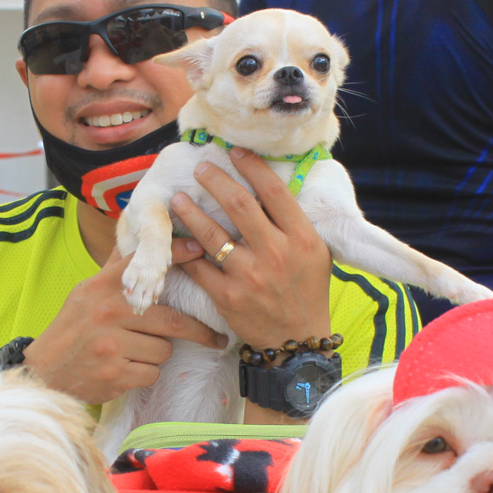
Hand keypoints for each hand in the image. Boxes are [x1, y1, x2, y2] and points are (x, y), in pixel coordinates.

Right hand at [22, 249, 226, 404]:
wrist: (44, 371)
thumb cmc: (72, 328)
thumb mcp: (86, 293)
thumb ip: (115, 272)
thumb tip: (137, 241)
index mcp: (103, 288)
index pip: (144, 265)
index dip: (176, 255)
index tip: (199, 250)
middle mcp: (108, 312)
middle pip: (172, 319)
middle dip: (198, 331)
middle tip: (215, 337)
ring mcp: (112, 344)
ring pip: (164, 349)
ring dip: (157, 354)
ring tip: (137, 352)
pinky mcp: (115, 374)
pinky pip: (152, 373)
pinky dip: (145, 373)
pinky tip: (127, 369)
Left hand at [169, 147, 332, 351]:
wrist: (297, 341)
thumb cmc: (307, 292)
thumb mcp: (316, 253)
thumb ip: (295, 223)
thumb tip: (272, 188)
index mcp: (301, 238)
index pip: (274, 191)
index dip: (252, 166)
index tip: (236, 151)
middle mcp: (276, 253)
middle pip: (238, 204)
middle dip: (214, 180)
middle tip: (200, 169)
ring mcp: (249, 276)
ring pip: (211, 234)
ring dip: (190, 212)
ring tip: (178, 199)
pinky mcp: (227, 296)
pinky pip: (199, 267)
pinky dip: (185, 251)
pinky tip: (176, 239)